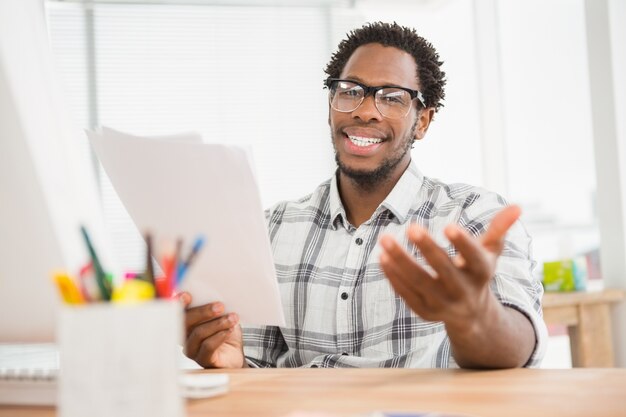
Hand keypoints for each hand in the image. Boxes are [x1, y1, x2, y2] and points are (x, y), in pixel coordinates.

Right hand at [179, 292, 245, 368]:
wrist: (235, 356)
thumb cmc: (226, 334)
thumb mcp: (222, 316)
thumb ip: (215, 307)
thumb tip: (218, 296)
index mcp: (187, 322)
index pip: (178, 311)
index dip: (180, 303)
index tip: (187, 295)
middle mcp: (185, 335)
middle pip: (185, 321)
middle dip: (203, 312)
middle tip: (220, 306)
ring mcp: (192, 349)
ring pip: (198, 333)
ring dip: (217, 324)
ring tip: (232, 318)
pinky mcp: (203, 360)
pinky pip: (207, 347)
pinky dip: (220, 336)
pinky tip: (229, 330)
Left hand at [378, 205, 520, 330]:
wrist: (471, 315)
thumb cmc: (477, 272)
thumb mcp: (490, 252)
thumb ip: (499, 229)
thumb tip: (518, 206)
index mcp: (481, 274)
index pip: (474, 258)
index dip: (463, 243)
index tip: (449, 225)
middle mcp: (463, 291)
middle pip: (443, 270)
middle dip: (427, 248)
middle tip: (410, 226)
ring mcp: (443, 304)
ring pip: (419, 282)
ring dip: (400, 260)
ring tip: (385, 238)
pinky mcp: (424, 311)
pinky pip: (405, 293)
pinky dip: (393, 275)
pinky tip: (381, 256)